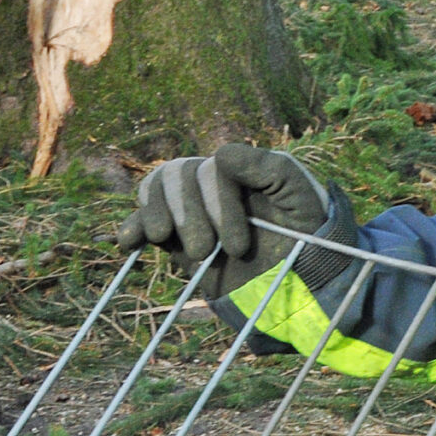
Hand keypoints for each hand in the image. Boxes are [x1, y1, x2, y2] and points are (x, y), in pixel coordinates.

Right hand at [118, 143, 354, 306]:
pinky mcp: (176, 237)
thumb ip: (270, 168)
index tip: (239, 245)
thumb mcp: (301, 197)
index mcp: (241, 168)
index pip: (212, 168)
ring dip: (161, 215)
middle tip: (208, 252)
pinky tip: (130, 241)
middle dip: (191, 214)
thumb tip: (220, 153)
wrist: (298, 282)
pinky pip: (142, 220)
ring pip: (156, 188)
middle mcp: (212, 183)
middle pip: (179, 174)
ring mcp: (191, 209)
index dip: (218, 203)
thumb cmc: (306, 235)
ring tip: (177, 245)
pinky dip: (132, 225)